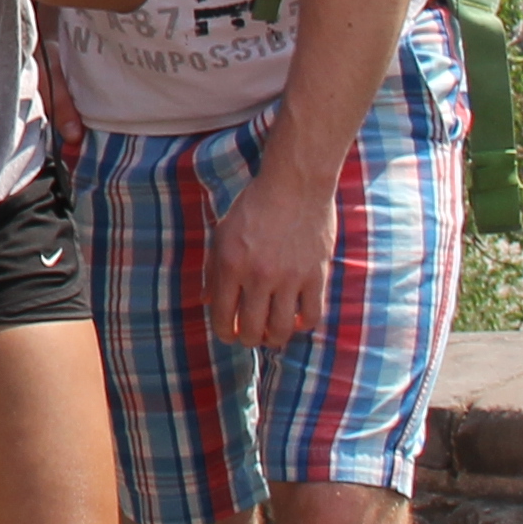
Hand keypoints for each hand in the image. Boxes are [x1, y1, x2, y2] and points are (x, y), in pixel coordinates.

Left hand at [206, 156, 338, 350]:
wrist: (295, 183)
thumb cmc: (254, 206)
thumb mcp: (222, 233)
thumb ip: (213, 270)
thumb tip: (206, 302)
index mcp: (230, 264)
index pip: (222, 318)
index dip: (224, 333)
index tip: (230, 333)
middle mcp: (258, 275)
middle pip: (251, 331)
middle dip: (248, 339)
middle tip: (252, 333)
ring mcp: (289, 277)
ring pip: (281, 330)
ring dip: (274, 338)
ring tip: (273, 331)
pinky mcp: (316, 274)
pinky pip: (312, 316)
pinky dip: (303, 324)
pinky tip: (298, 318)